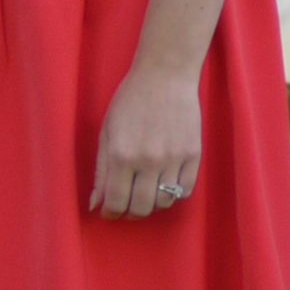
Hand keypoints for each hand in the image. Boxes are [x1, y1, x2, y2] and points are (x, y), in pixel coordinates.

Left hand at [88, 60, 203, 218]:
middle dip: (130, 212)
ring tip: (143, 194)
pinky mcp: (194, 154)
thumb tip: (96, 203)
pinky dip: (173, 195)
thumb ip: (101, 171)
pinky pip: (185, 190)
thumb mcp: (106, 134)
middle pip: (142, 207)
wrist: (164, 77)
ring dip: (151, 204)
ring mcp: (175, 158)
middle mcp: (149, 161)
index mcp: (123, 155)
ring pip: (164, 202)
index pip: (117, 201)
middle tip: (125, 206)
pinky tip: (163, 186)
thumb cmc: (129, 103)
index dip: (111, 212)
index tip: (109, 211)